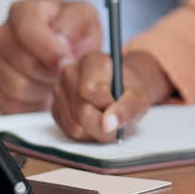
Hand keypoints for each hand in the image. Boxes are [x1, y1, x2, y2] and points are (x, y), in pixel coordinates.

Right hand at [0, 0, 101, 113]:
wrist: (71, 48)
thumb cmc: (74, 30)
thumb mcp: (84, 15)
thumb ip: (73, 23)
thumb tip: (60, 39)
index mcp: (23, 12)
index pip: (27, 30)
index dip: (49, 49)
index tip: (67, 59)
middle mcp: (4, 34)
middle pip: (24, 62)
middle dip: (52, 72)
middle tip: (66, 71)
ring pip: (17, 86)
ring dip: (44, 89)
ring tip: (56, 81)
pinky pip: (11, 103)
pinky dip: (32, 104)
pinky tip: (44, 92)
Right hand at [51, 50, 172, 141]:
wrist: (121, 89)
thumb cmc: (130, 91)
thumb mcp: (139, 98)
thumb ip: (126, 109)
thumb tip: (107, 124)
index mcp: (92, 60)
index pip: (88, 91)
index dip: (106, 105)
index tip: (118, 104)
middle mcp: (70, 71)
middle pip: (80, 111)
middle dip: (101, 123)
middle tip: (115, 119)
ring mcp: (59, 89)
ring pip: (74, 125)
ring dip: (94, 130)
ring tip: (106, 118)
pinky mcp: (55, 107)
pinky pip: (68, 130)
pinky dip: (85, 133)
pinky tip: (94, 121)